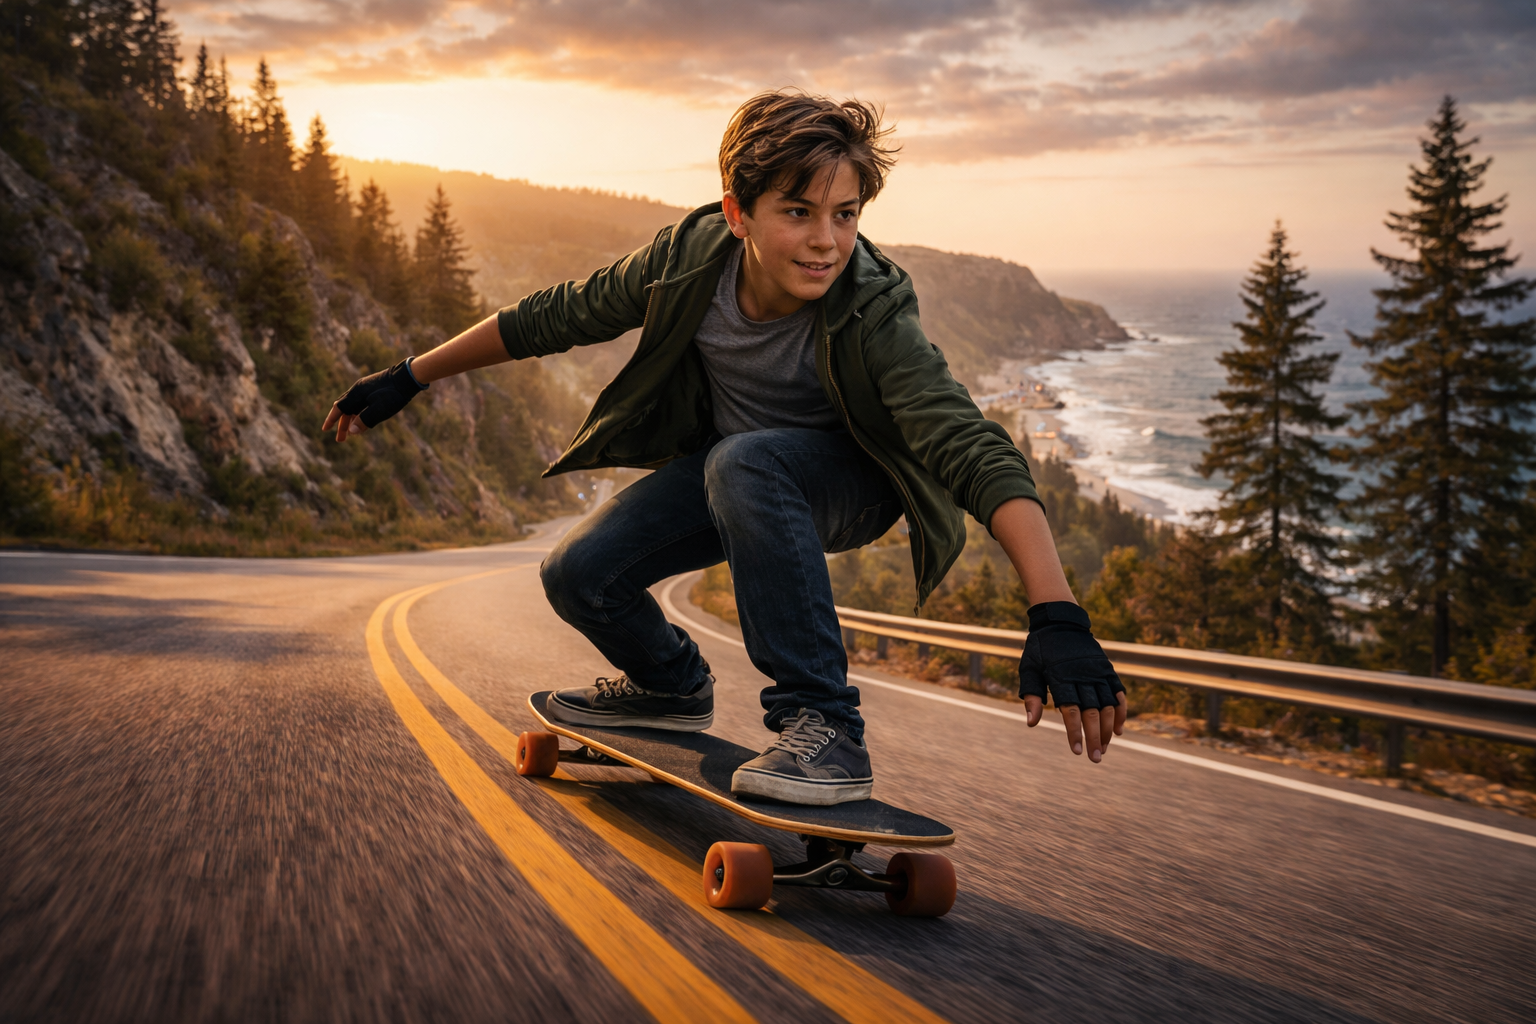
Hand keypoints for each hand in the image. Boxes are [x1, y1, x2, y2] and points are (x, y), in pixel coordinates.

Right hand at [322, 359, 424, 441]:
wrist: (408, 377)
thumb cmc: (394, 394)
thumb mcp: (380, 409)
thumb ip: (365, 420)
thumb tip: (351, 432)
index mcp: (356, 393)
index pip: (339, 408)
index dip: (332, 420)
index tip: (325, 430)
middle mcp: (358, 389)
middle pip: (345, 409)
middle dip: (342, 424)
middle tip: (340, 440)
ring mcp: (366, 388)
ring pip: (354, 406)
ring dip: (351, 420)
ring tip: (351, 434)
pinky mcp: (374, 389)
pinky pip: (361, 404)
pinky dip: (359, 414)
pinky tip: (362, 421)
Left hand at [1019, 601, 1126, 762]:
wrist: (1060, 621)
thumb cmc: (1041, 649)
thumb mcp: (1029, 669)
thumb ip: (1031, 695)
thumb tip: (1031, 723)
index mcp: (1061, 678)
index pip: (1070, 712)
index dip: (1074, 733)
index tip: (1077, 751)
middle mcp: (1082, 677)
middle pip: (1092, 713)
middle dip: (1095, 737)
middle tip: (1095, 758)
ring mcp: (1097, 673)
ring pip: (1108, 706)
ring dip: (1108, 729)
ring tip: (1105, 748)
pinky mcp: (1107, 670)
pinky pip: (1118, 694)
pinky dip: (1120, 712)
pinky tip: (1118, 730)